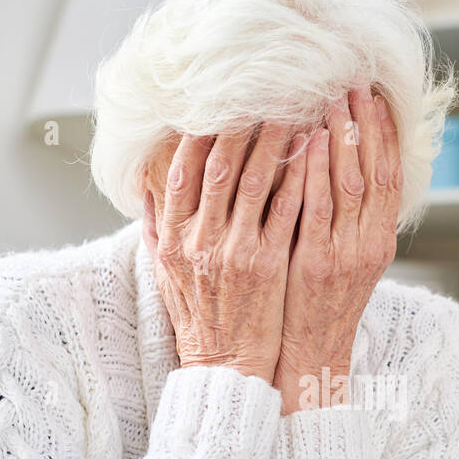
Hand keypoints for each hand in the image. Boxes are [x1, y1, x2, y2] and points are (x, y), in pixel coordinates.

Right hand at [142, 123, 306, 383]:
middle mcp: (199, 241)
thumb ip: (155, 228)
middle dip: (240, 125)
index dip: (198, 134)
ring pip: (253, 181)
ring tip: (293, 110)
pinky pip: (285, 210)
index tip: (216, 105)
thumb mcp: (164, 274)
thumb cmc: (199, 319)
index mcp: (172, 239)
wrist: (225, 365)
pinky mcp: (267, 264)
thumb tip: (145, 186)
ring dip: (274, 141)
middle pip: (217, 167)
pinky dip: (299, 176)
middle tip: (262, 93)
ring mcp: (234, 251)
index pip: (180, 172)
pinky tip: (313, 151)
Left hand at [274, 86, 402, 414]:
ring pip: (348, 185)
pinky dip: (314, 172)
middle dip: (364, 126)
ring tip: (330, 100)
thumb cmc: (321, 309)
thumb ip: (350, 222)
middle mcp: (368, 246)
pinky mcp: (313, 265)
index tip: (375, 99)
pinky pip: (316, 209)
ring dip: (340, 138)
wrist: (311, 359)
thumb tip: (346, 174)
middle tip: (351, 85)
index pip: (390, 178)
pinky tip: (306, 142)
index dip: (386, 136)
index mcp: (380, 243)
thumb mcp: (347, 264)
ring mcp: (343, 255)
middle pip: (374, 173)